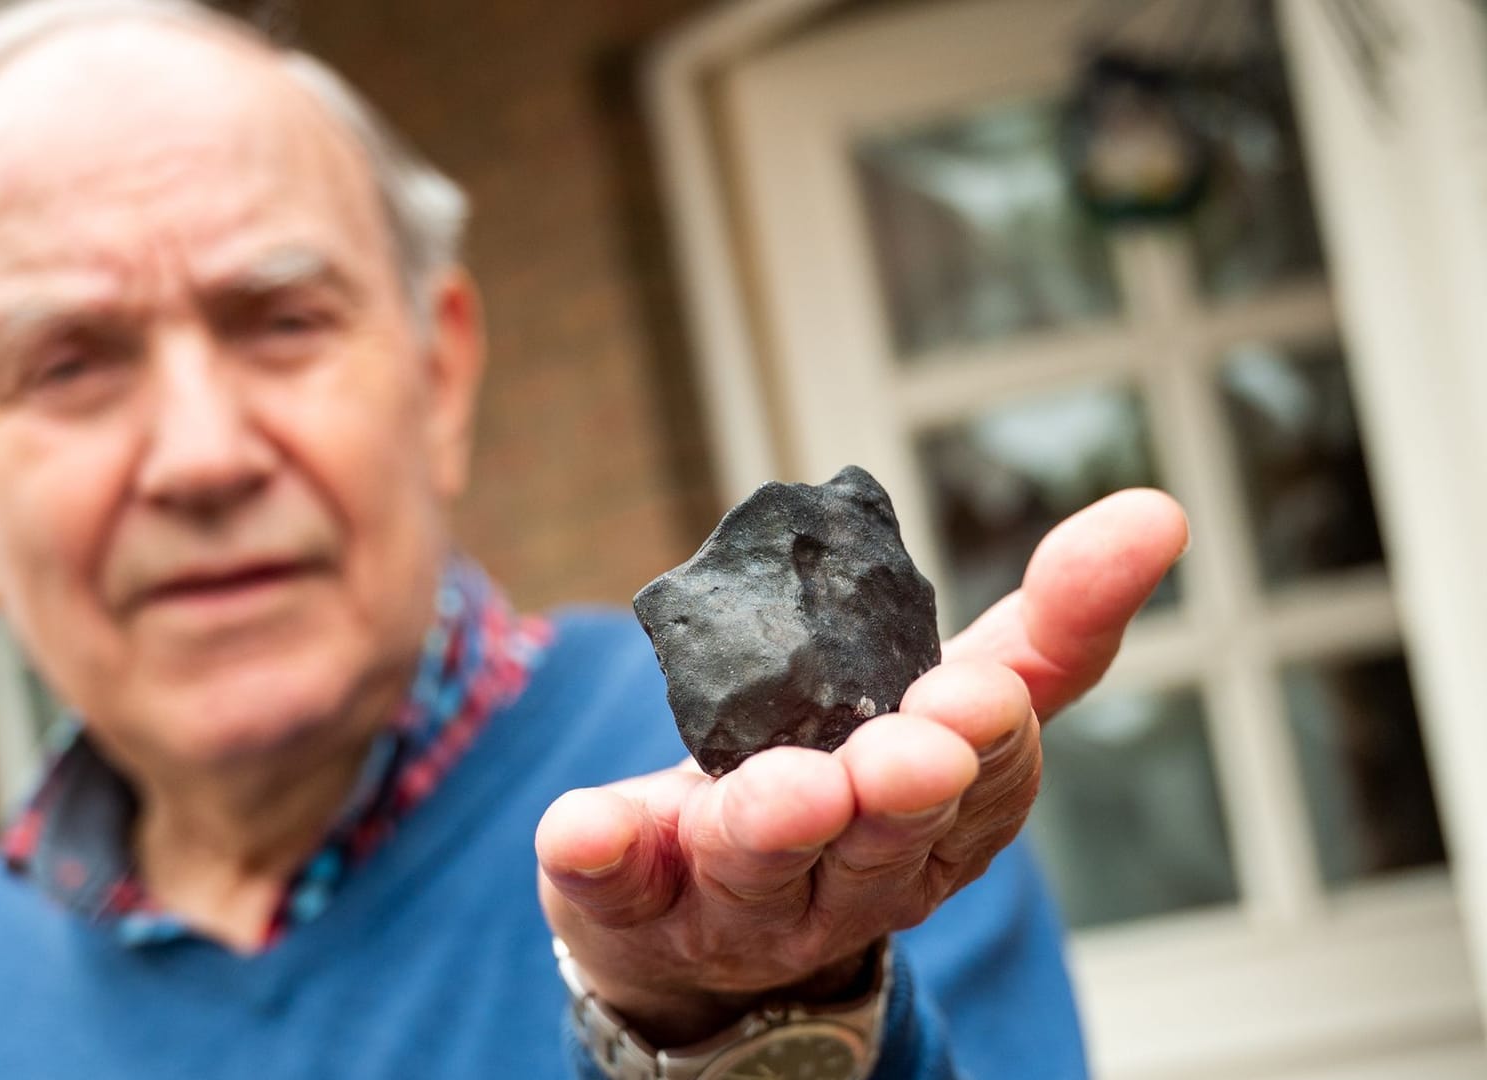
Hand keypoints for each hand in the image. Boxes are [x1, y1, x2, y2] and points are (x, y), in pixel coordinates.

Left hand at [536, 489, 1188, 1045]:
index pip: (990, 773)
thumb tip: (1159, 512)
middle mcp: (856, 871)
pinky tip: (581, 827)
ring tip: (781, 791)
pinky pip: (615, 887)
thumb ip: (1044, 628)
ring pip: (767, 868)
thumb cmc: (836, 777)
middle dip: (901, 791)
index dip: (994, 735)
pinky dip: (600, 855)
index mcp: (941, 813)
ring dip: (775, 827)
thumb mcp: (940, 702)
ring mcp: (744, 898)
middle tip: (906, 750)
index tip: (984, 689)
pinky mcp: (637, 904)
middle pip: (890, 838)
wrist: (703, 926)